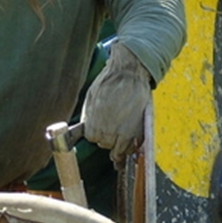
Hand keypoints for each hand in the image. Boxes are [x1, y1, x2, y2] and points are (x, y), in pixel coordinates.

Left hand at [82, 41, 151, 162]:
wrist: (129, 73)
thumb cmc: (109, 82)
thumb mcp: (90, 98)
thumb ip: (88, 116)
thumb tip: (84, 127)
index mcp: (94, 124)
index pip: (92, 138)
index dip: (96, 132)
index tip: (100, 127)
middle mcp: (108, 132)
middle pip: (105, 144)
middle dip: (107, 136)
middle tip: (112, 126)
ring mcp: (124, 134)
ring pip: (119, 149)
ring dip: (119, 143)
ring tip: (121, 133)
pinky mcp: (138, 132)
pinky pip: (132, 147)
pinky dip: (130, 145)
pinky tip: (129, 139)